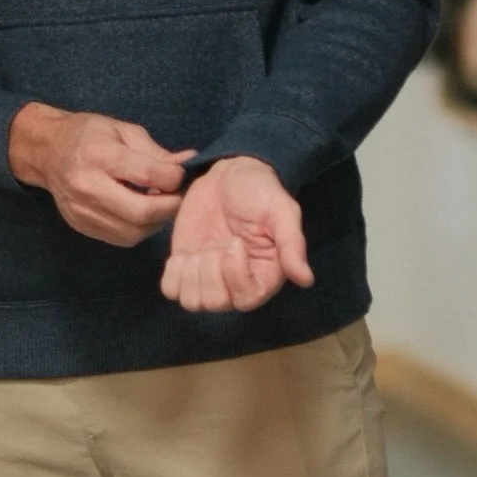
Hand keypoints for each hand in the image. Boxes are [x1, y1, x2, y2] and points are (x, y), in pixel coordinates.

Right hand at [8, 103, 191, 244]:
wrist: (47, 151)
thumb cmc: (88, 135)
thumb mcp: (122, 130)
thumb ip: (156, 152)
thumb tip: (189, 163)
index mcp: (98, 154)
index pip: (147, 175)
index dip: (174, 178)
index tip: (181, 174)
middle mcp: (86, 185)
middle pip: (141, 212)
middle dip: (170, 206)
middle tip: (179, 196)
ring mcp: (82, 210)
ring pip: (134, 232)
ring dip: (157, 221)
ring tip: (160, 203)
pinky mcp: (82, 226)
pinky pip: (122, 238)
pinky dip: (140, 229)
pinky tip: (143, 213)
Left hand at [161, 156, 313, 312]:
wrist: (230, 173)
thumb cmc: (260, 192)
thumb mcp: (282, 212)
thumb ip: (292, 245)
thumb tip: (306, 279)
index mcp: (264, 276)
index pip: (245, 300)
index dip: (234, 274)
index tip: (236, 241)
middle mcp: (236, 284)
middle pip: (214, 304)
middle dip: (210, 271)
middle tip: (218, 242)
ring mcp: (208, 277)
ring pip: (190, 302)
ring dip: (190, 273)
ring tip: (201, 248)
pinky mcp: (185, 268)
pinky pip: (171, 290)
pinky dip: (173, 273)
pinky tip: (185, 252)